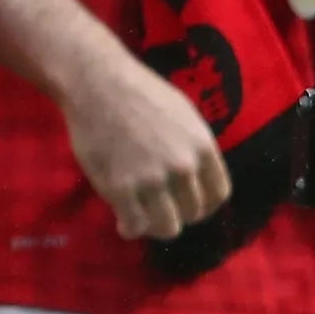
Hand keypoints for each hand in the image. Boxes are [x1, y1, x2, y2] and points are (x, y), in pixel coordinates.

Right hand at [60, 43, 232, 240]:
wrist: (96, 84)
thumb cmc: (139, 93)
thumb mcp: (184, 116)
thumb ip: (193, 148)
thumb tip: (196, 176)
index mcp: (202, 148)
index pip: (217, 195)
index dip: (202, 205)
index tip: (186, 205)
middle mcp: (183, 167)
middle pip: (193, 213)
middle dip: (177, 213)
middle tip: (158, 208)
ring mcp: (151, 179)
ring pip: (167, 226)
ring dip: (155, 226)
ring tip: (142, 218)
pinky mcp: (120, 187)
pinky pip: (134, 224)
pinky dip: (130, 229)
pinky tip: (124, 224)